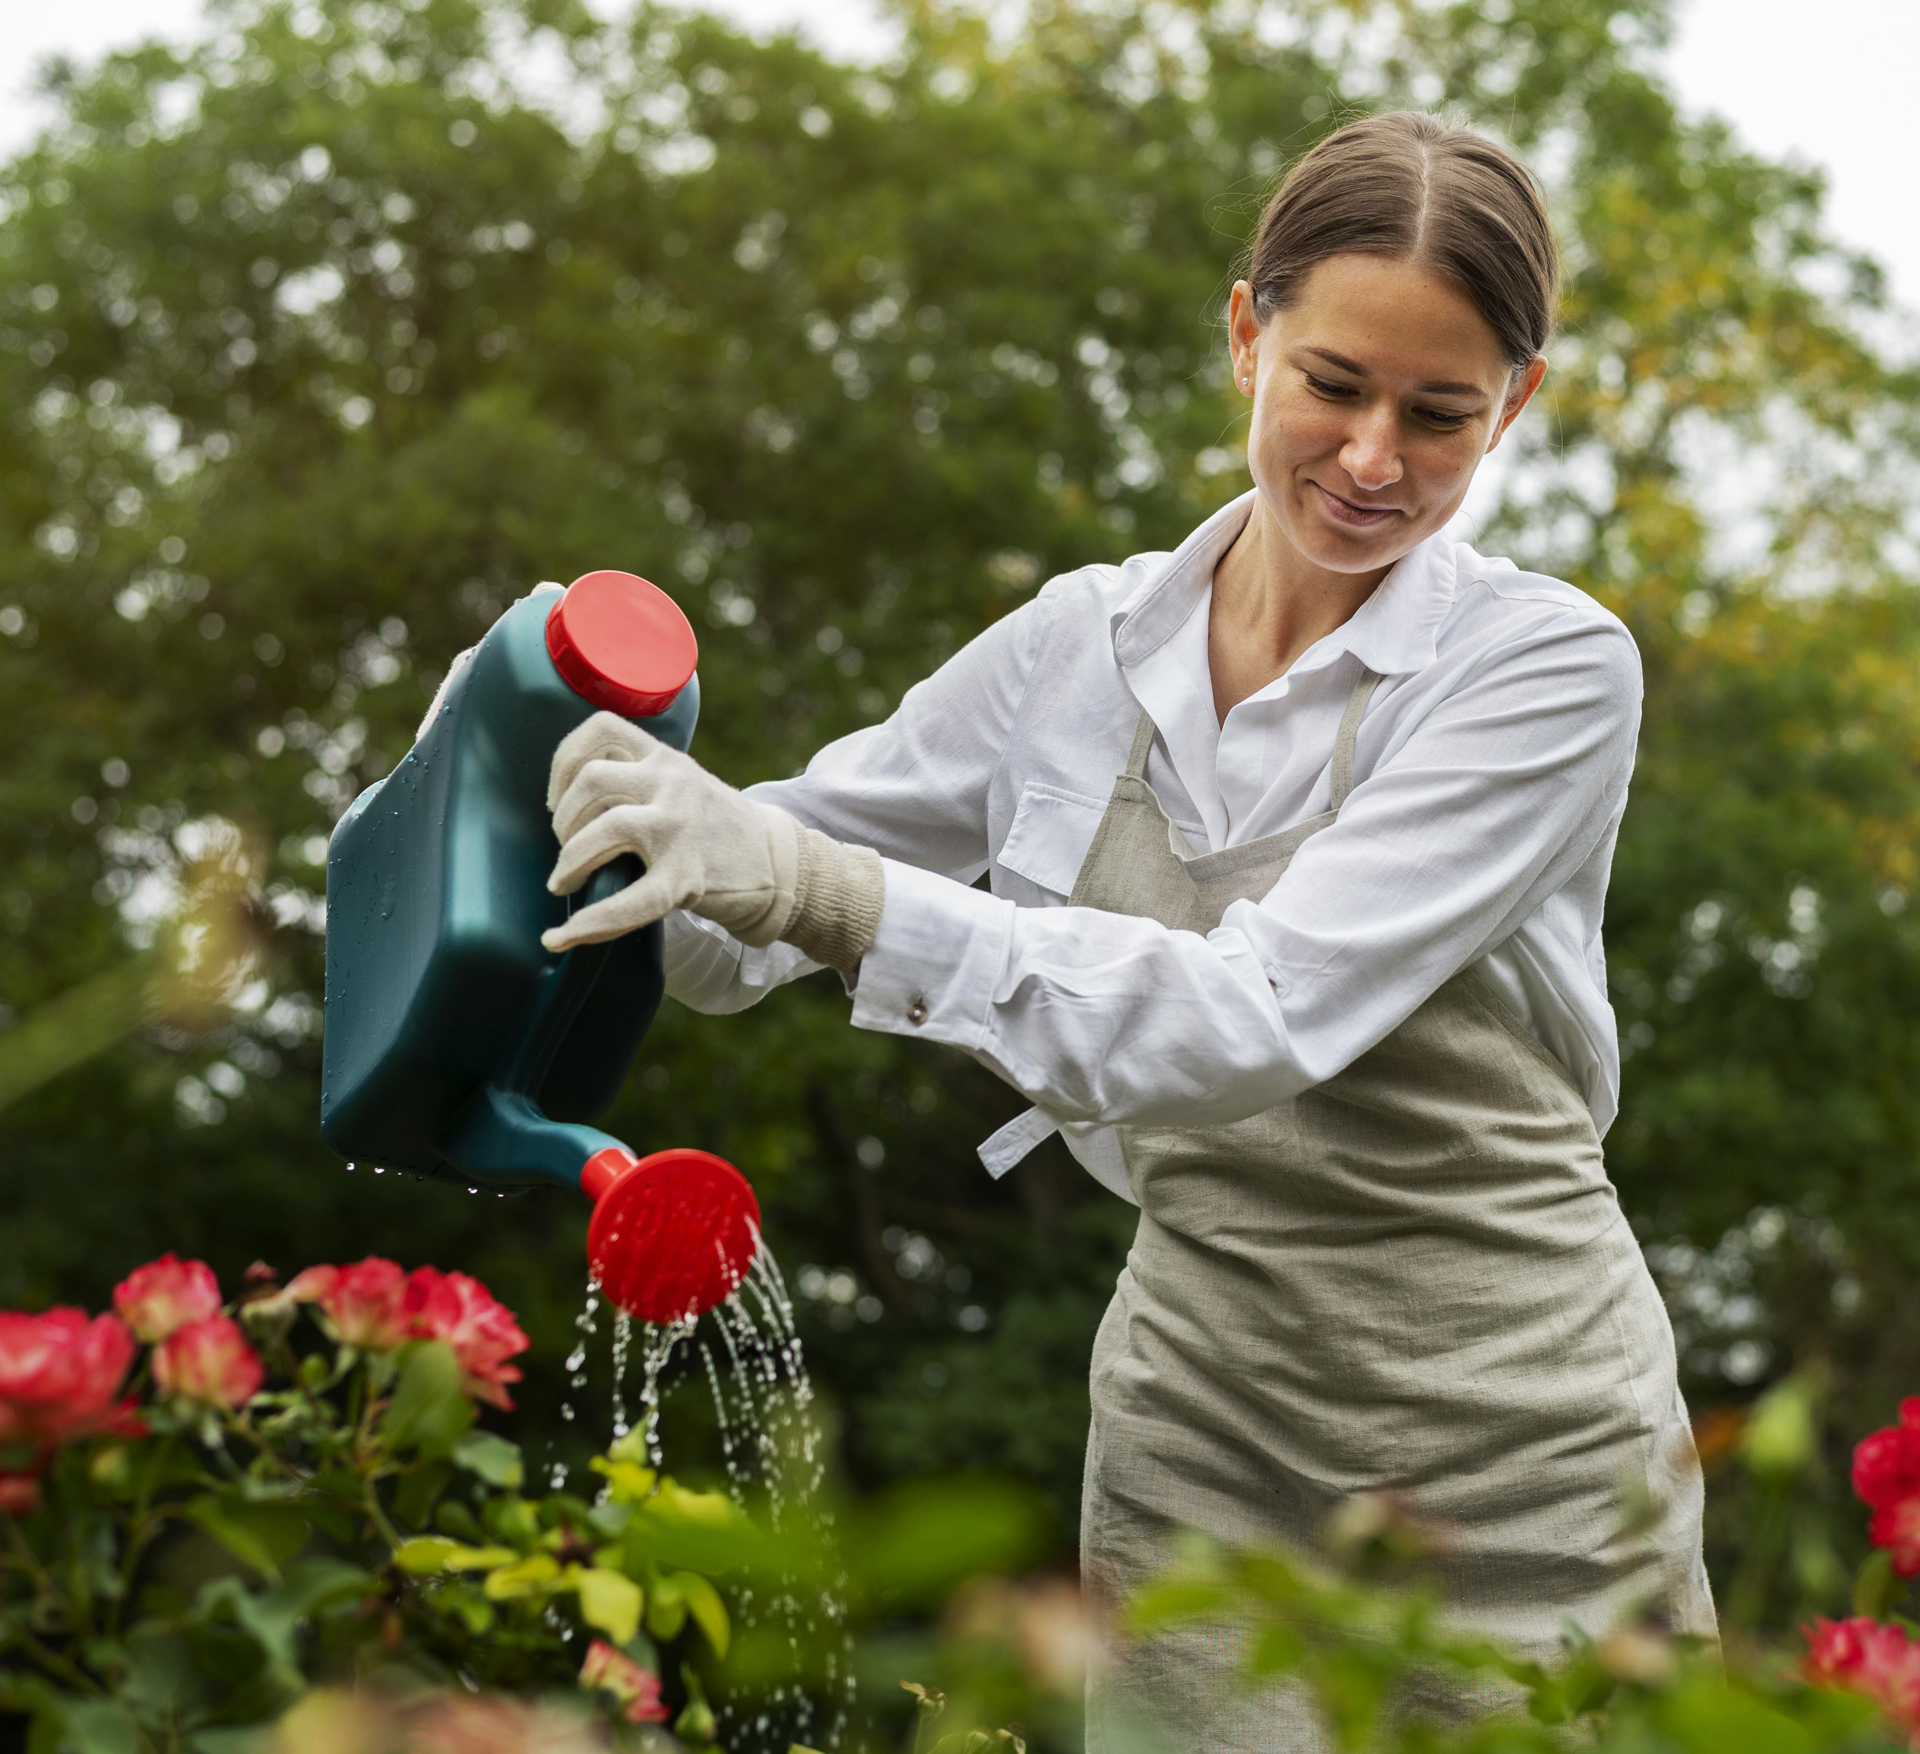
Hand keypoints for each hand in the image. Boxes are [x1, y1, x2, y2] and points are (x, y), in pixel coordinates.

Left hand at [542, 712, 800, 952]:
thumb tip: (566, 808)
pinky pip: (630, 901)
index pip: (601, 729)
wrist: (777, 863)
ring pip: (604, 828)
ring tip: (566, 881)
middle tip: (566, 849)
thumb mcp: (682, 783)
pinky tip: (561, 937)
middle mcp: (672, 783)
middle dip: (562, 820)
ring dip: (569, 860)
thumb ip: (636, 781)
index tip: (558, 798)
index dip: (564, 763)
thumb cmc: (714, 827)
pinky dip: (589, 923)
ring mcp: (680, 828)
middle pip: (592, 780)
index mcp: (666, 758)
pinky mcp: (687, 877)